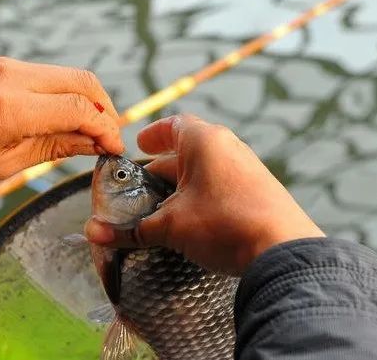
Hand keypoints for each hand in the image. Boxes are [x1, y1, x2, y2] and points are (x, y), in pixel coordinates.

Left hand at [0, 57, 124, 179]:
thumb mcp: (4, 164)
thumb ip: (55, 148)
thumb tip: (94, 144)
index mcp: (10, 109)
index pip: (81, 109)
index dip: (107, 129)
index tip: (114, 149)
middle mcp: (13, 78)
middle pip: (84, 82)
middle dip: (106, 109)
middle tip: (108, 138)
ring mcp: (9, 65)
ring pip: (70, 75)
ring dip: (89, 100)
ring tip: (90, 131)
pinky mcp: (5, 64)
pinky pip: (51, 74)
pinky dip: (68, 94)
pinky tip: (66, 117)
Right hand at [85, 114, 323, 275]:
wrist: (282, 250)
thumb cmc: (223, 224)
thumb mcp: (171, 226)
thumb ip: (132, 229)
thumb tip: (94, 234)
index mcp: (205, 141)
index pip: (174, 125)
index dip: (153, 134)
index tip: (139, 144)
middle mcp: (229, 147)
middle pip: (187, 150)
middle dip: (163, 169)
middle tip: (143, 187)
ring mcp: (248, 168)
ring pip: (205, 170)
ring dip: (182, 186)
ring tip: (163, 207)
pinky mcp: (260, 190)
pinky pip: (223, 185)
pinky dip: (203, 196)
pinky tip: (193, 220)